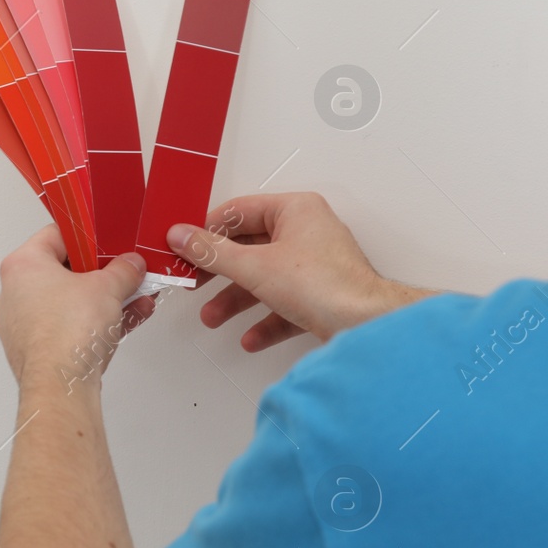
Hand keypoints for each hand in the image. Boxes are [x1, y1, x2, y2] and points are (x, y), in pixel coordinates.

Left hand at [0, 225, 156, 389]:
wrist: (61, 386)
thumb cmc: (67, 334)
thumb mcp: (109, 287)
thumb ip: (124, 269)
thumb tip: (130, 265)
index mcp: (21, 266)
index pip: (56, 235)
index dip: (88, 237)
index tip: (109, 242)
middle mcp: (13, 294)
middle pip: (64, 272)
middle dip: (101, 275)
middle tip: (123, 273)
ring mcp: (22, 326)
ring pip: (68, 303)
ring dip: (104, 301)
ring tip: (134, 299)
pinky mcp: (35, 351)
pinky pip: (68, 327)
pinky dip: (93, 323)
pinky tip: (125, 321)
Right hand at [166, 192, 430, 352]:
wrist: (365, 324)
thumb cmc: (326, 286)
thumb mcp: (254, 266)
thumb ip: (212, 252)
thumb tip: (183, 236)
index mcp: (295, 210)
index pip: (239, 211)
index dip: (208, 230)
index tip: (185, 246)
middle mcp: (308, 233)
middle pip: (250, 248)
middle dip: (219, 273)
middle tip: (193, 281)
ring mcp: (316, 265)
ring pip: (265, 279)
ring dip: (236, 300)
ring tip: (213, 316)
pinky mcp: (322, 295)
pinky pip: (284, 304)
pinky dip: (265, 320)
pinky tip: (250, 337)